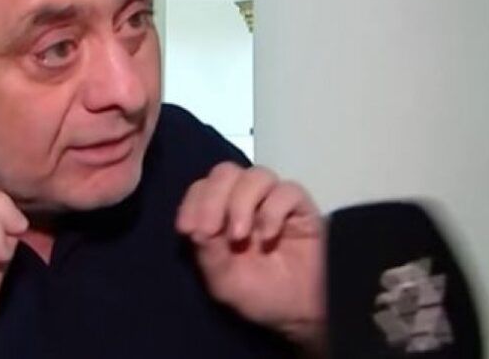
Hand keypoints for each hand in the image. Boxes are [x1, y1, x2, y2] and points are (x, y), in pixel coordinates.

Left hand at [176, 163, 324, 348]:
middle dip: (213, 198)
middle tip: (210, 230)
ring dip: (241, 202)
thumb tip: (197, 228)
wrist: (300, 315)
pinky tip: (268, 237)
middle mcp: (246, 200)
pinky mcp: (302, 208)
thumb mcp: (223, 280)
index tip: (187, 229)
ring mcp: (274, 201)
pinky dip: (273, 210)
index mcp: (221, 212)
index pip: (202, 187)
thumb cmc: (258, 294)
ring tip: (238, 235)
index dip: (192, 202)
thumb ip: (209, 252)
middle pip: (226, 172)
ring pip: (256, 175)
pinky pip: (288, 191)